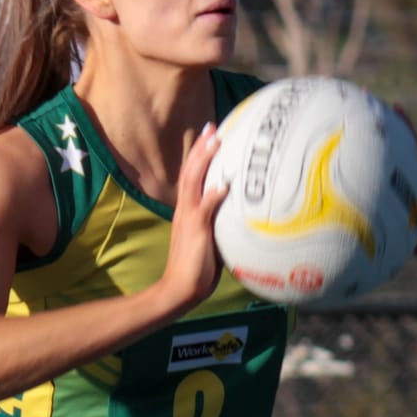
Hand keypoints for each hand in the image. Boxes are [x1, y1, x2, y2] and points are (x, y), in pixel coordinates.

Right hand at [159, 122, 229, 312]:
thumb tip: (237, 215)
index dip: (198, 155)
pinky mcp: (196, 231)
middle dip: (201, 148)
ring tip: (216, 142)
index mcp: (186, 211)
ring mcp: (189, 218)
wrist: (179, 288)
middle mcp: (184, 209)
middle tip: (212, 128)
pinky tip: (224, 185)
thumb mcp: (208, 239)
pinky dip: (214, 195)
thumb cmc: (196, 269)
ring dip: (204, 161)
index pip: (190, 176)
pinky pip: (205, 209)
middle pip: (190, 171)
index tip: (209, 137)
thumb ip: (218, 223)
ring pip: (193, 182)